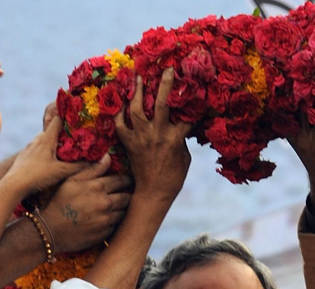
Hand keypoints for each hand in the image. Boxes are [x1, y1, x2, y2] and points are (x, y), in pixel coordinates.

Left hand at [3, 118, 87, 196]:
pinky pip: (38, 150)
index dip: (67, 117)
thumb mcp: (62, 172)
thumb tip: (98, 161)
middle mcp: (36, 140)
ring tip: (64, 152)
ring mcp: (29, 148)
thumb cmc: (38, 176)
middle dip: (63, 134)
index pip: (57, 120)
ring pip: (44, 141)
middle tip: (76, 139)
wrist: (13, 184)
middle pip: (52, 131)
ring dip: (54, 144)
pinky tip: (50, 162)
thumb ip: (80, 166)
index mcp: (46, 139)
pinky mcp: (25, 156)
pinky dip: (46, 152)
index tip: (77, 118)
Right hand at [40, 155, 131, 252]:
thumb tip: (108, 157)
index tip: (128, 180)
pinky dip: (116, 221)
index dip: (126, 180)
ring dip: (123, 208)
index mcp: (97, 187)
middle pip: (127, 197)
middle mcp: (105, 203)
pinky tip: (109, 218)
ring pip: (124, 212)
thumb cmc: (59, 202)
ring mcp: (107, 219)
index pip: (121, 180)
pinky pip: (118, 225)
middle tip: (127, 193)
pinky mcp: (106, 233)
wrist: (51, 230)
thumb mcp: (71, 181)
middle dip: (128, 194)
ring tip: (119, 206)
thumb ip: (91, 169)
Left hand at [115, 70, 190, 201]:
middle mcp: (158, 134)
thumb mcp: (184, 158)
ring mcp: (141, 137)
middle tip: (167, 70)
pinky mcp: (128, 143)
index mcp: (175, 138)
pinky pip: (120, 124)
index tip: (195, 90)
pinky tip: (120, 103)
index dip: (192, 102)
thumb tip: (179, 126)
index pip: (186, 115)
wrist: (153, 193)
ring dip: (136, 92)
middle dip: (165, 84)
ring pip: (136, 108)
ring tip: (137, 79)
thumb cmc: (173, 178)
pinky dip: (119, 113)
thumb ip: (181, 139)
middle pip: (162, 103)